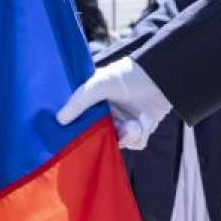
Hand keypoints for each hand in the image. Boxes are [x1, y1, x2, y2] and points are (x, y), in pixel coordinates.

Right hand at [55, 58, 171, 149]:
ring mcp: (124, 122)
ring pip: (118, 142)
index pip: (79, 121)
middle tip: (114, 130)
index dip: (78, 130)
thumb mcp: (97, 85)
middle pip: (98, 136)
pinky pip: (136, 144)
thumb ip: (78, 102)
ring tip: (133, 125)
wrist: (161, 78)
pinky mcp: (141, 130)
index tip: (76, 138)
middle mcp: (107, 114)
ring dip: (127, 135)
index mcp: (93, 102)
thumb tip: (59, 120)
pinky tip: (142, 123)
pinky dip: (139, 136)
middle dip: (105, 136)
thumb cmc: (126, 76)